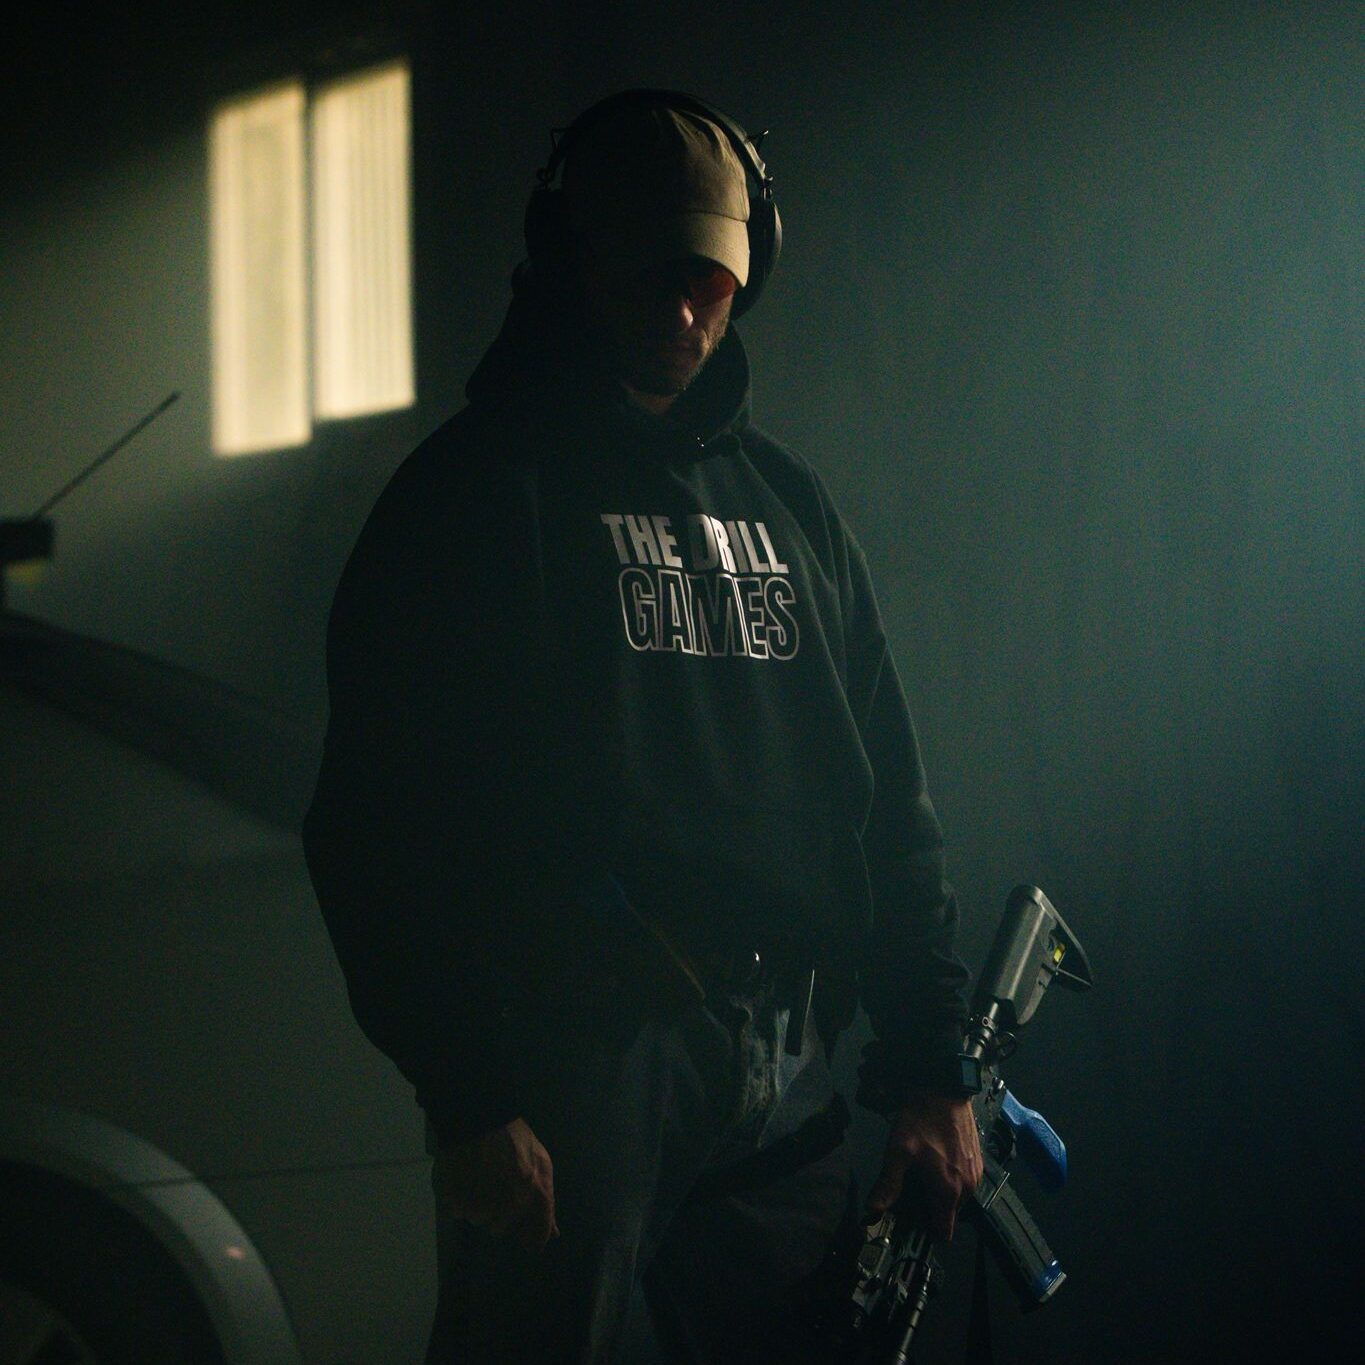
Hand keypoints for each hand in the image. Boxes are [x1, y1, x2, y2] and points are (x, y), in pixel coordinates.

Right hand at [433, 1117, 559, 1251]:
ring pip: (477, 1219)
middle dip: (496, 1213)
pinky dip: (455, 1198)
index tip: (522, 1235)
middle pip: (500, 1229)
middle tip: (492, 1187)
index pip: (537, 1235)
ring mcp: (482, 1203)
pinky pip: (455, 1210)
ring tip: (475, 1177)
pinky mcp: (456, 1200)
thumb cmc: (513, 1136)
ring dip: (475, 1204)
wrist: (479, 1115)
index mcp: (535, 1193)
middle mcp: (511, 1203)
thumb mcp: (540, 1162)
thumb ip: (545, 1199)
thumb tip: (554, 1234)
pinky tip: (461, 1177)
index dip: (529, 1238)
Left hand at [865, 1093, 983, 1240]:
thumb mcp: (898, 1151)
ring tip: (920, 1172)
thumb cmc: (921, 1120)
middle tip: (908, 1189)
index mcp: (948, 1192)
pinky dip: (949, 1179)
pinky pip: (962, 1183)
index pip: (943, 1233)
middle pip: (947, 1216)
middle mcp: (967, 1189)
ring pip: (955, 1200)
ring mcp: (976, 1175)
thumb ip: (888, 1185)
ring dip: (939, 1193)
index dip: (924, 1231)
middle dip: (928, 1209)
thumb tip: (872, 1212)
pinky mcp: (978, 1162)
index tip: (909, 1222)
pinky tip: (935, 1160)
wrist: (945, 1089)